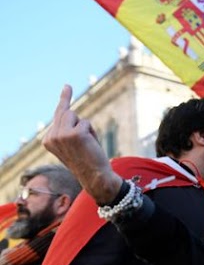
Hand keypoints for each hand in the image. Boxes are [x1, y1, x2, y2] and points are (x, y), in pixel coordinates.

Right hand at [43, 84, 122, 204]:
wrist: (95, 177)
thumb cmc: (86, 158)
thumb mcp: (71, 142)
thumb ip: (66, 126)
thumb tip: (66, 96)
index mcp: (47, 140)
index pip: (58, 116)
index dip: (67, 109)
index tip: (67, 87)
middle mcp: (51, 137)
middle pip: (65, 112)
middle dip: (77, 121)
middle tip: (81, 126)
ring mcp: (61, 135)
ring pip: (74, 114)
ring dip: (85, 126)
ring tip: (86, 144)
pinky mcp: (75, 134)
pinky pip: (86, 122)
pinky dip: (92, 132)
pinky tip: (90, 145)